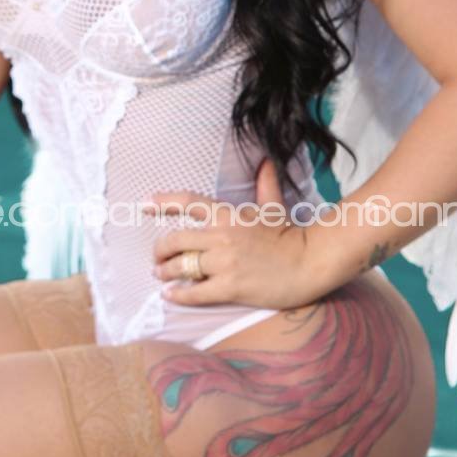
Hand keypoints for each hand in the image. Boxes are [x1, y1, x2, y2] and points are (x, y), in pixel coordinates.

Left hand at [144, 157, 331, 311]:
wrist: (311, 262)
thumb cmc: (292, 236)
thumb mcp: (274, 207)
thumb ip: (265, 184)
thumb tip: (266, 161)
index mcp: (229, 214)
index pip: (188, 202)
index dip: (163, 202)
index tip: (145, 204)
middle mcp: (221, 236)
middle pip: (175, 240)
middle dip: (160, 251)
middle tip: (157, 259)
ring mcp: (225, 262)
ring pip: (181, 266)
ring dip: (166, 273)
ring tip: (162, 276)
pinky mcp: (230, 287)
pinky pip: (194, 292)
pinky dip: (179, 294)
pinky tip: (171, 295)